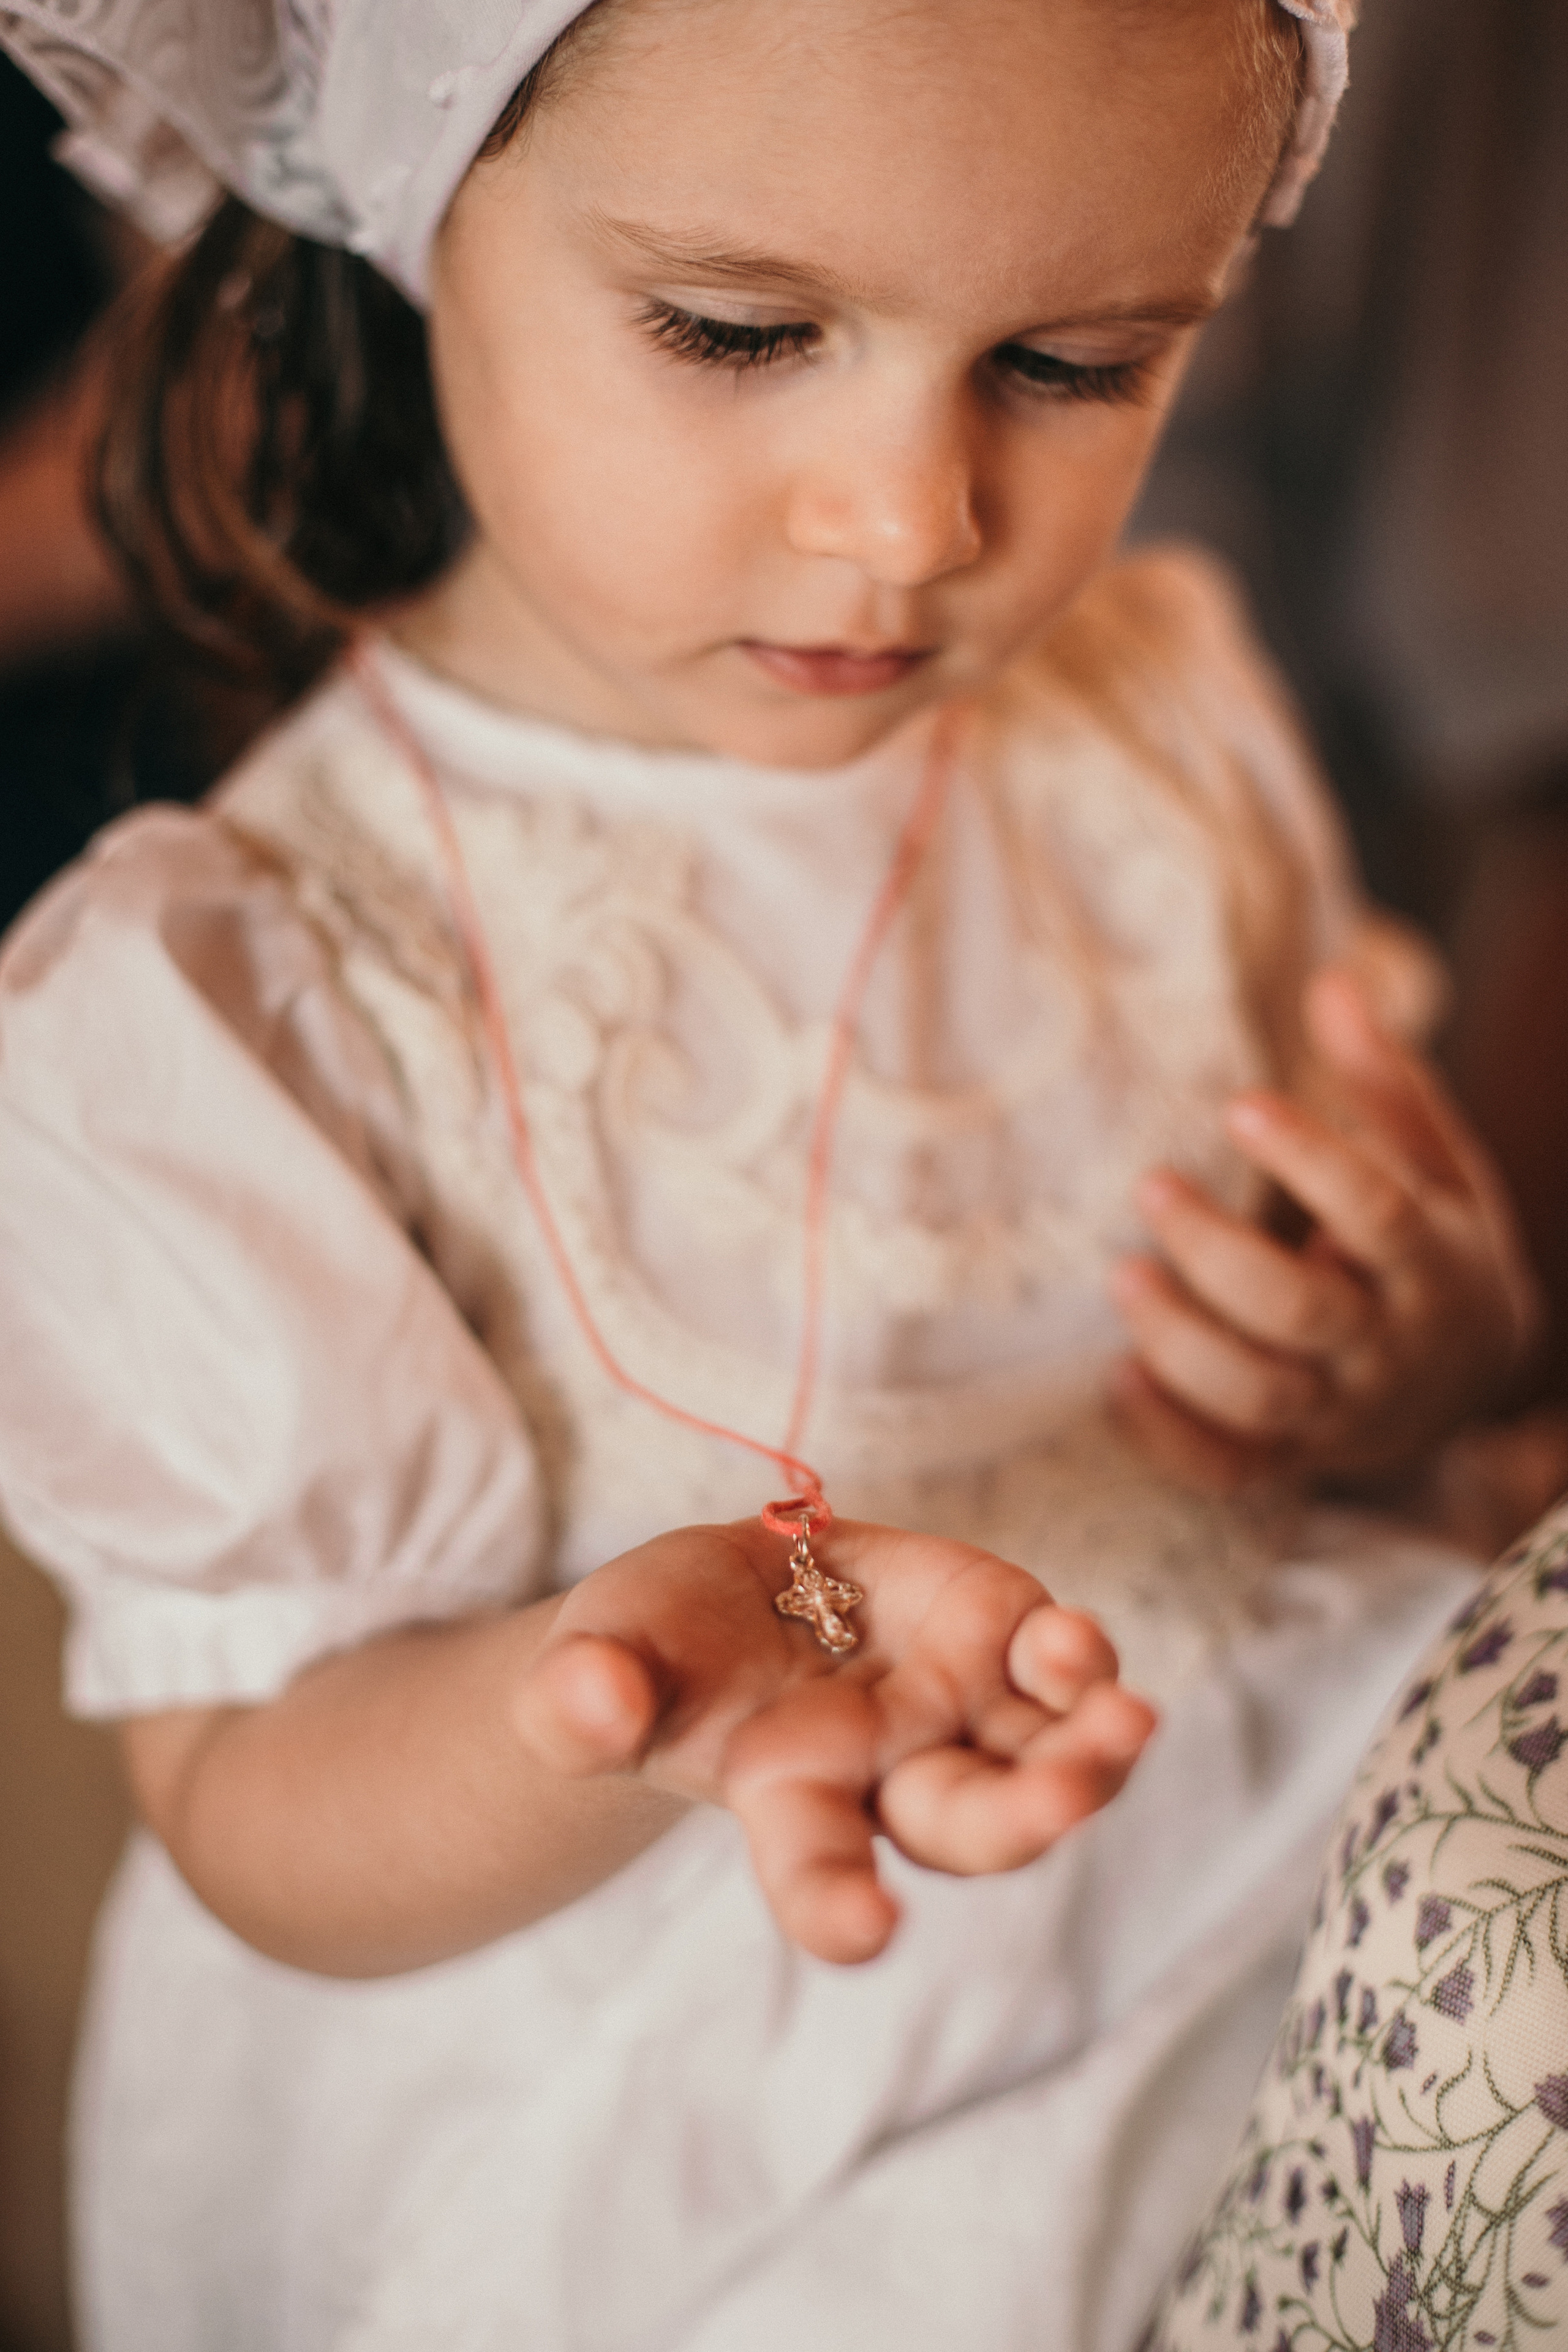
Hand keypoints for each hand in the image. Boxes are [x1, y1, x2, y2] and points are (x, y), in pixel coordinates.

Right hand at [512, 1518, 1155, 1965]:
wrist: (730, 1595)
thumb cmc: (657, 1649)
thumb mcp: (602, 1656)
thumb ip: (584, 1694)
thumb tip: (586, 1702)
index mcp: (787, 1801)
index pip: (816, 1872)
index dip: (839, 1907)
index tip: (867, 1932)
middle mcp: (890, 1775)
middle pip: (968, 1825)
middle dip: (1019, 1818)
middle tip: (1062, 1802)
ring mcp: (957, 1709)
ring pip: (1042, 1759)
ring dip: (1089, 1754)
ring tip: (1124, 1724)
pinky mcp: (996, 1634)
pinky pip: (1056, 1668)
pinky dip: (1078, 1661)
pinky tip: (1075, 1645)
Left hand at [1111, 967, 1541, 1492]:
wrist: (1471, 1374)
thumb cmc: (1433, 1240)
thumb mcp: (1433, 1159)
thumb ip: (1382, 1080)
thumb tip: (1333, 983)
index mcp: (1434, 1263)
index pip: (1377, 1211)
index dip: (1311, 1160)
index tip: (1239, 1103)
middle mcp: (1390, 1347)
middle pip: (1302, 1311)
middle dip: (1220, 1254)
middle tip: (1151, 1186)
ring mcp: (1341, 1414)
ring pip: (1260, 1395)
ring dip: (1182, 1343)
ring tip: (1120, 1276)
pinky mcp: (1294, 1459)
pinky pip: (1229, 1468)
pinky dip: (1170, 1436)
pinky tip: (1116, 1378)